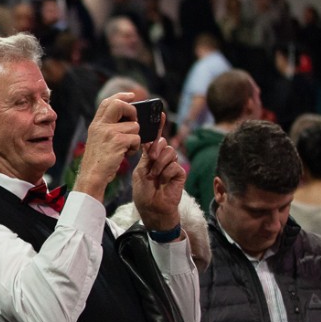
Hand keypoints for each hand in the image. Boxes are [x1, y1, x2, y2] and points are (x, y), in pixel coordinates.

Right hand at [72, 92, 139, 201]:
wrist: (92, 175)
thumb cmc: (98, 161)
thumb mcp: (98, 140)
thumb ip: (108, 128)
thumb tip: (128, 119)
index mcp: (96, 124)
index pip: (108, 102)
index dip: (121, 96)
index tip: (132, 96)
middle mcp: (100, 125)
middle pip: (120, 105)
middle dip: (132, 111)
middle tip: (133, 121)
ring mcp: (109, 132)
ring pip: (134, 126)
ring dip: (135, 138)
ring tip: (126, 148)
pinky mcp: (118, 141)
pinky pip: (136, 138)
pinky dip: (135, 148)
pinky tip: (127, 153)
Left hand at [132, 115, 185, 232]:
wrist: (152, 208)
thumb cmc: (144, 192)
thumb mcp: (140, 171)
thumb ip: (145, 156)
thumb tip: (150, 141)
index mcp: (150, 156)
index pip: (154, 138)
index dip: (157, 126)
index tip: (159, 113)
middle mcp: (162, 158)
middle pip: (163, 143)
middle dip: (156, 149)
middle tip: (151, 159)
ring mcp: (172, 165)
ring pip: (169, 152)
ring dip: (160, 164)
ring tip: (155, 176)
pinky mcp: (180, 173)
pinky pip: (175, 165)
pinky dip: (167, 173)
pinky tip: (163, 181)